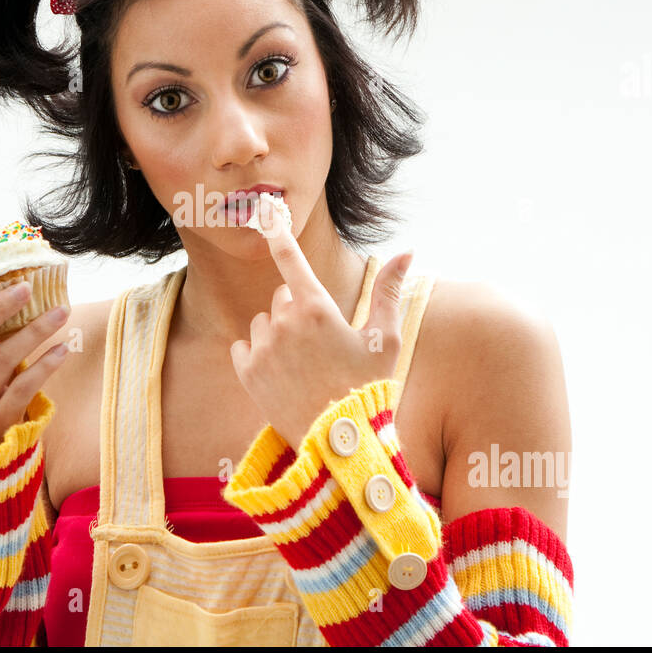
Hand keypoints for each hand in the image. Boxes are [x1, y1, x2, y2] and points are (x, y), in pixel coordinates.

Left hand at [229, 195, 413, 448]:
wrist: (341, 443)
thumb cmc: (369, 387)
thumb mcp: (385, 339)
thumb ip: (388, 290)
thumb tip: (406, 251)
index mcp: (317, 308)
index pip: (291, 259)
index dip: (278, 232)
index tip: (265, 209)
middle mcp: (284, 322)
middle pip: (283, 297)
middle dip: (298, 311)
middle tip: (323, 346)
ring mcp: (262, 348)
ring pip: (263, 322)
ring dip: (278, 334)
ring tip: (304, 366)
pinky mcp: (247, 372)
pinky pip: (244, 347)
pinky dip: (258, 356)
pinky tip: (281, 375)